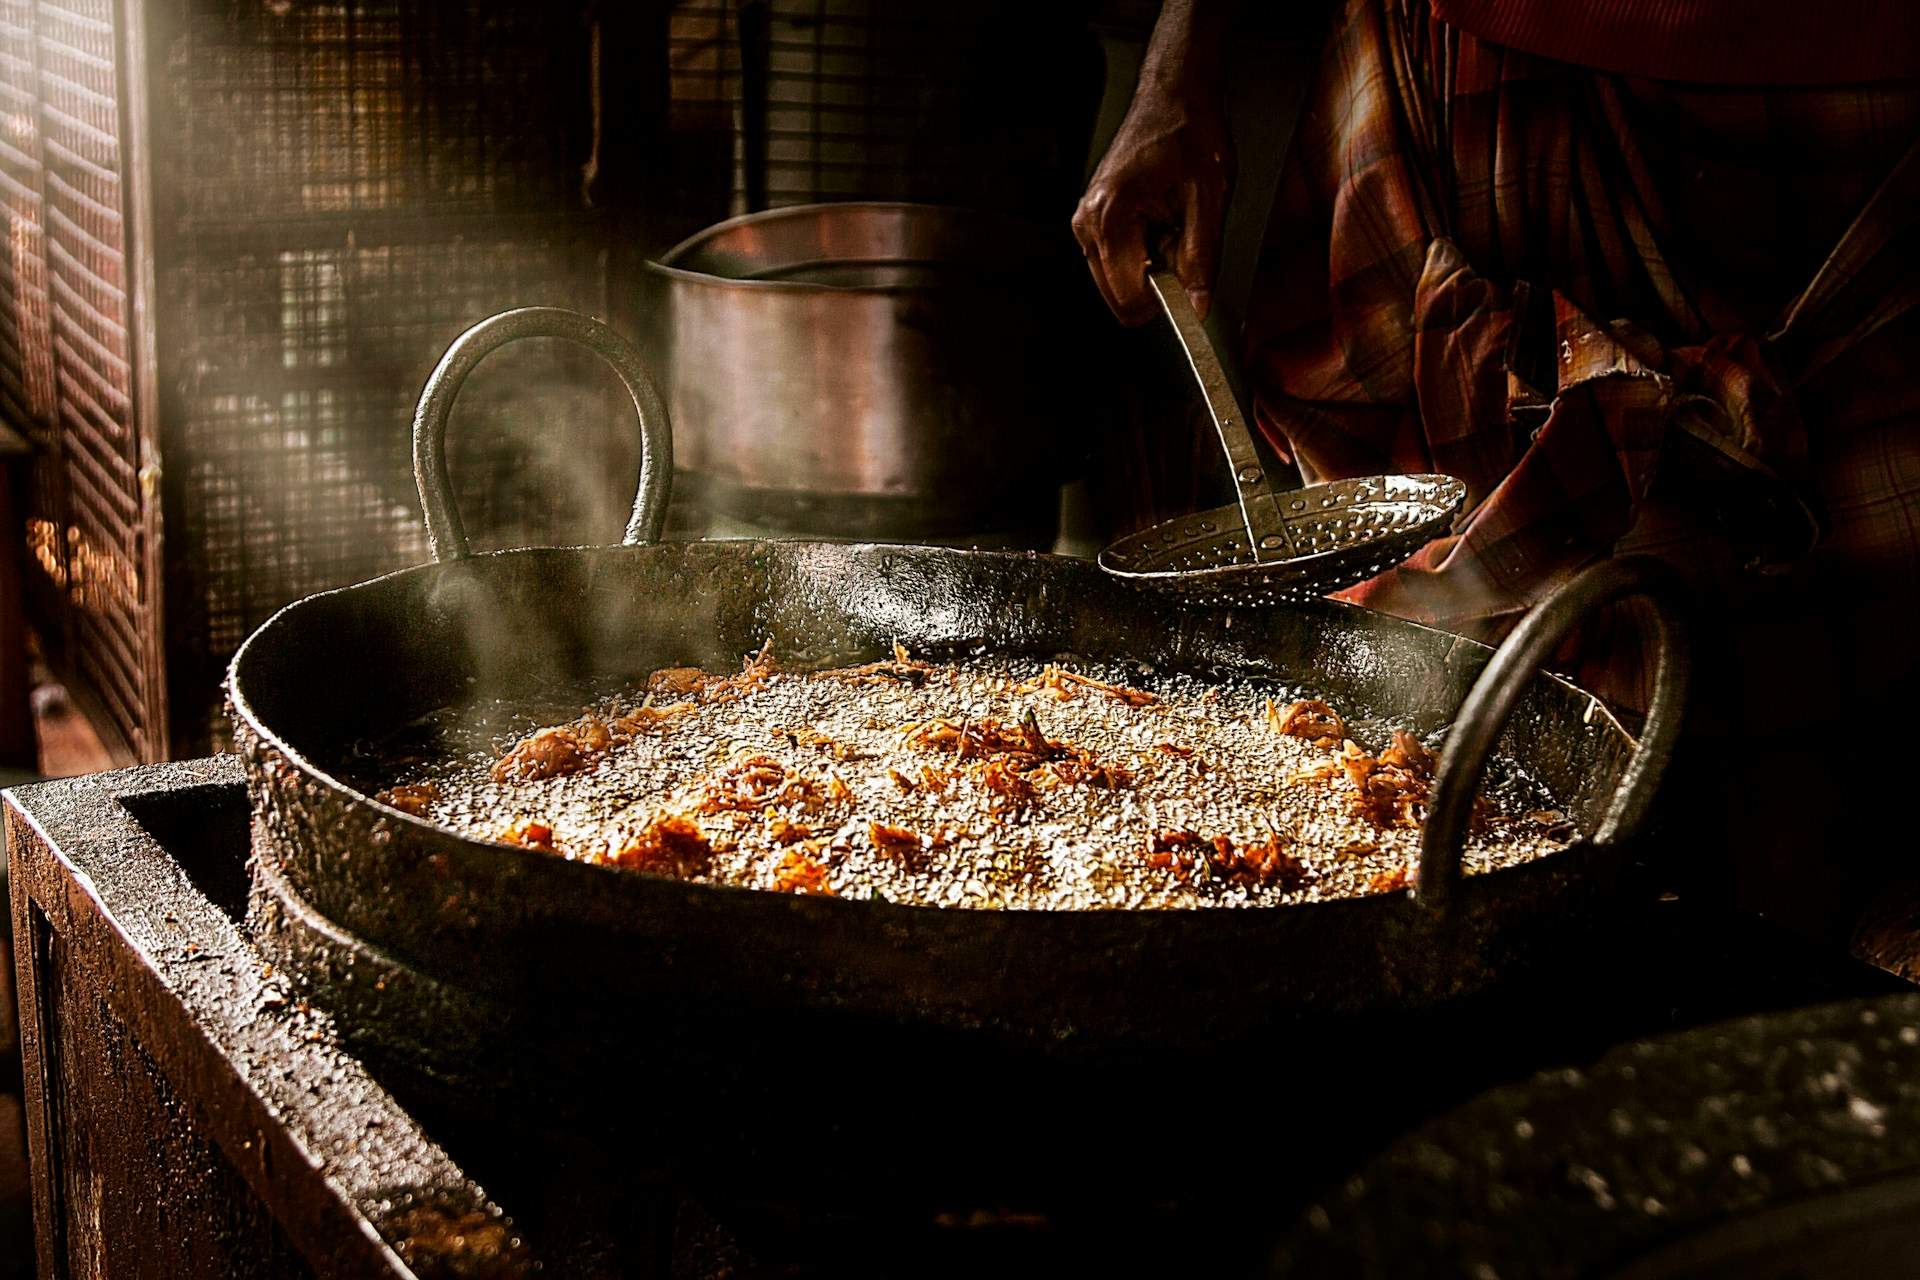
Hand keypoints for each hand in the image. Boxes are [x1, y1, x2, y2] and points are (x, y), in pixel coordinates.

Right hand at [1073, 80, 1232, 325]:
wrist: (1173, 95)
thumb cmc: (1188, 131)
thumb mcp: (1209, 197)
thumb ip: (1202, 257)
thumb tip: (1197, 304)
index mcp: (1111, 214)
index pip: (1130, 295)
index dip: (1166, 304)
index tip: (1191, 294)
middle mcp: (1088, 222)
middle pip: (1120, 295)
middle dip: (1157, 284)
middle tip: (1182, 240)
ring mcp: (1085, 222)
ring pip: (1118, 282)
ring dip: (1150, 269)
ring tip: (1170, 224)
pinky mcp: (1091, 221)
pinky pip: (1116, 262)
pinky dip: (1142, 255)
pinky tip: (1159, 222)